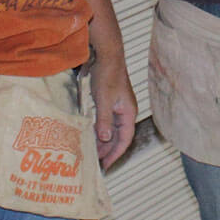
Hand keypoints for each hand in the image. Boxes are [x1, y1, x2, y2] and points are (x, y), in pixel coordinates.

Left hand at [90, 52, 137, 167]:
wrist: (106, 55)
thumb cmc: (107, 74)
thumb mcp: (104, 99)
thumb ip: (104, 120)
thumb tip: (105, 139)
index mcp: (128, 112)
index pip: (125, 139)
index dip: (116, 153)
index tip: (106, 165)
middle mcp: (125, 111)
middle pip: (119, 136)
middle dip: (108, 149)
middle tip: (96, 162)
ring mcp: (118, 106)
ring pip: (112, 129)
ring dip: (103, 140)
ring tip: (92, 151)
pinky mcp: (110, 101)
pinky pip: (107, 121)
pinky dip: (100, 129)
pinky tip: (91, 134)